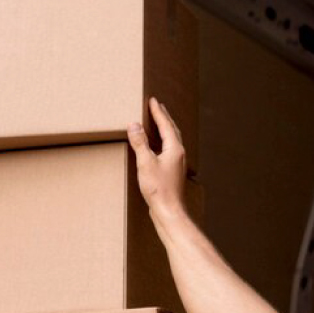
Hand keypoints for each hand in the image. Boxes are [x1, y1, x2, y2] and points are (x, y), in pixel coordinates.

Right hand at [127, 97, 188, 218]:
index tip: (153, 100)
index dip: (158, 112)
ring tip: (157, 123)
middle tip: (158, 107)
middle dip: (164, 118)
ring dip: (165, 129)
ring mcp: (177, 164)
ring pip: (172, 141)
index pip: (166, 125)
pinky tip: (156, 148)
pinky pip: (169, 151)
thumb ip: (140, 143)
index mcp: (174, 149)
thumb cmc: (159, 189)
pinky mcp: (173, 173)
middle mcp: (179, 154)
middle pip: (172, 130)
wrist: (169, 211)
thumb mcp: (145, 163)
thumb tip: (134, 125)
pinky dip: (163, 142)